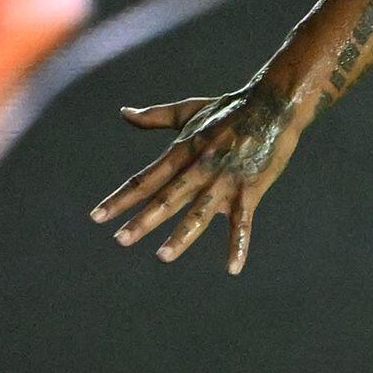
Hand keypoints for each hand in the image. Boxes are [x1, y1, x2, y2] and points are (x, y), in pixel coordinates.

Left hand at [91, 82, 311, 272]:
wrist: (274, 104)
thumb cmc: (232, 107)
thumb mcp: (189, 111)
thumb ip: (155, 117)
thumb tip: (124, 113)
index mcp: (182, 151)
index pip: (145, 179)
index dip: (121, 198)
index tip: (97, 217)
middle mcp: (199, 168)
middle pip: (166, 198)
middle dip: (143, 220)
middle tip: (120, 240)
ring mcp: (225, 181)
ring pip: (199, 213)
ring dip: (181, 236)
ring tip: (162, 256)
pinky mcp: (250, 190)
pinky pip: (243, 223)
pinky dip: (238, 245)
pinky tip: (232, 268)